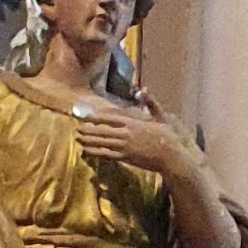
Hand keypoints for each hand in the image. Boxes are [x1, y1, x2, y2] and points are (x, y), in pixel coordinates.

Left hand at [72, 93, 196, 179]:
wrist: (171, 157)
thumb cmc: (168, 136)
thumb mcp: (160, 117)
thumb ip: (151, 103)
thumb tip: (144, 89)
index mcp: (133, 123)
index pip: (110, 118)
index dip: (96, 117)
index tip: (85, 116)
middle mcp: (126, 135)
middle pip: (102, 131)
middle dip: (88, 130)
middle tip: (77, 128)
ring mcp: (125, 147)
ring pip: (102, 143)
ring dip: (89, 140)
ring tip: (78, 138)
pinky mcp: (126, 158)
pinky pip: (107, 155)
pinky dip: (96, 152)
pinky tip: (87, 151)